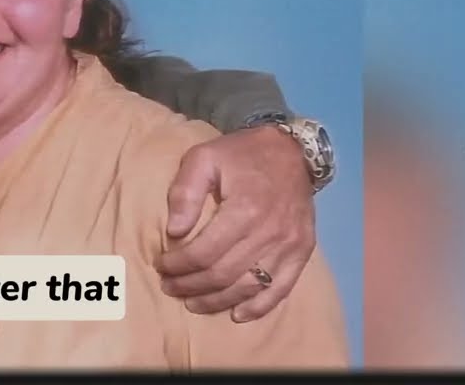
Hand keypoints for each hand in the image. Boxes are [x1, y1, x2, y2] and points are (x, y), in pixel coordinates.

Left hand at [156, 125, 315, 321]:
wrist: (291, 151)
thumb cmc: (241, 154)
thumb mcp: (203, 158)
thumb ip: (185, 192)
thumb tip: (174, 231)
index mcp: (245, 209)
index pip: (204, 252)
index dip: (178, 265)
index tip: (161, 265)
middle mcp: (270, 232)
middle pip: (223, 274)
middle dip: (191, 285)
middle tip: (169, 287)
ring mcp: (290, 245)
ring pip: (249, 287)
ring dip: (217, 300)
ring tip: (192, 302)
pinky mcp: (303, 251)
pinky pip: (281, 289)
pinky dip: (258, 307)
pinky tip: (237, 314)